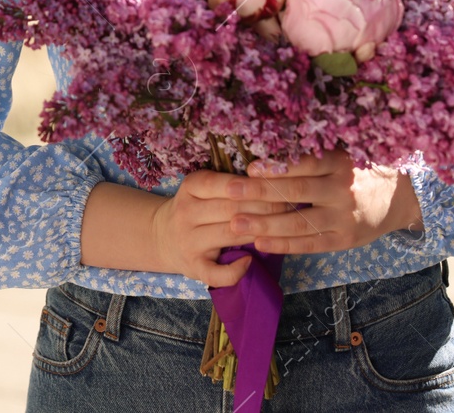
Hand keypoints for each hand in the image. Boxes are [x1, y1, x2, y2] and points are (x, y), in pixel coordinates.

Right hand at [148, 169, 295, 286]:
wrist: (163, 237)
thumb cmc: (195, 209)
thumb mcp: (202, 188)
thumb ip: (229, 184)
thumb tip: (273, 181)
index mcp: (190, 187)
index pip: (224, 184)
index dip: (254, 186)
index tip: (279, 186)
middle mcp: (185, 213)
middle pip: (231, 209)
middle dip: (264, 207)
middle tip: (290, 206)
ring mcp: (188, 242)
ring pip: (229, 235)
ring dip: (258, 233)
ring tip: (281, 229)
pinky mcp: (193, 268)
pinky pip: (218, 273)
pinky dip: (237, 269)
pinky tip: (250, 261)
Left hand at [225, 150, 423, 254]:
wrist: (401, 198)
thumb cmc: (360, 172)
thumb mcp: (343, 155)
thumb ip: (312, 156)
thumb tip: (267, 154)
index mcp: (340, 164)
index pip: (304, 164)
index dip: (276, 166)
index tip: (249, 167)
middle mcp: (341, 191)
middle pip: (296, 191)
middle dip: (261, 193)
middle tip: (231, 193)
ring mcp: (343, 218)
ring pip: (300, 222)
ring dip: (266, 224)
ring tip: (236, 224)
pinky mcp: (344, 239)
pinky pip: (310, 244)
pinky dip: (284, 245)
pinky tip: (260, 243)